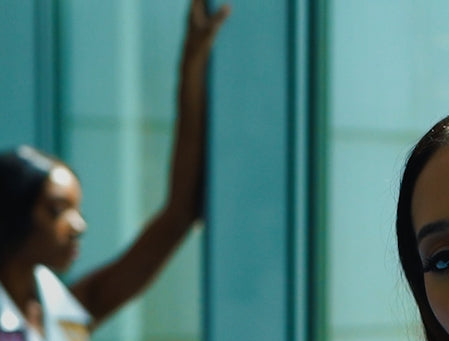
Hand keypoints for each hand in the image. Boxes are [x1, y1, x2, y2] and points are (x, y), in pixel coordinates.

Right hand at [166, 0, 229, 221]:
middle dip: (196, 16)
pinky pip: (197, 66)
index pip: (200, 63)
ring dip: (200, 20)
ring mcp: (188, 103)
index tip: (214, 9)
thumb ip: (236, 154)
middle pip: (192, 49)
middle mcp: (190, 100)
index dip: (205, 35)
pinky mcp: (190, 109)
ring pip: (192, 51)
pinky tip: (218, 17)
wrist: (184, 211)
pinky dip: (207, 40)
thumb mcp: (228, 165)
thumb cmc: (205, 194)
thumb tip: (263, 158)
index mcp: (198, 108)